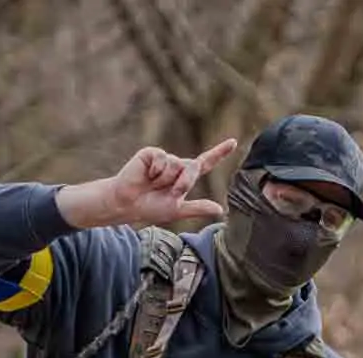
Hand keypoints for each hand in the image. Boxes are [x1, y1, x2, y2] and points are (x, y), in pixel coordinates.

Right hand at [84, 137, 238, 226]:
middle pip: (193, 166)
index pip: (205, 163)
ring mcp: (164, 158)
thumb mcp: (176, 209)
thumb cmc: (149, 208)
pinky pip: (162, 158)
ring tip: (153, 184)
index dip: (219, 152)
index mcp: (184, 177)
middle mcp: (176, 164)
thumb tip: (220, 210)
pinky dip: (156, 170)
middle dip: (185, 182)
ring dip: (167, 179)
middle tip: (170, 193)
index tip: (234, 142)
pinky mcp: (152, 153)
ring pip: (177, 164)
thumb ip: (198, 208)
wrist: (127, 204)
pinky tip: (146, 175)